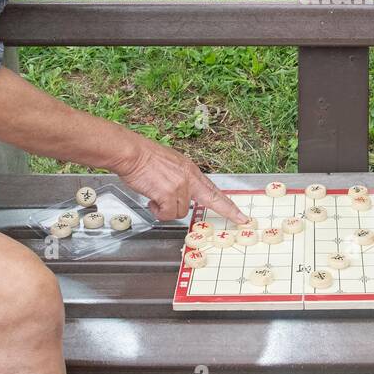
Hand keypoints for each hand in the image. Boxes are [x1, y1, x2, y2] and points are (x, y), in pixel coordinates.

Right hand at [111, 134, 247, 224]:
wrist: (132, 153)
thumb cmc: (144, 158)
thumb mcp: (171, 164)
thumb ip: (180, 178)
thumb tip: (181, 192)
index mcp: (190, 170)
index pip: (213, 189)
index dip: (227, 203)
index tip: (240, 214)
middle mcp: (189, 178)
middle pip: (213, 199)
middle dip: (229, 211)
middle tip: (242, 219)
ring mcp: (180, 186)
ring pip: (181, 212)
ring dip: (167, 210)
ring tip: (155, 199)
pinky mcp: (168, 194)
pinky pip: (168, 214)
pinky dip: (159, 212)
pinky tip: (151, 201)